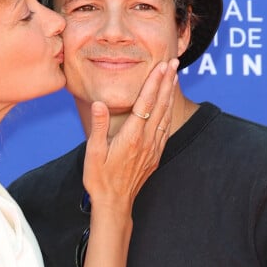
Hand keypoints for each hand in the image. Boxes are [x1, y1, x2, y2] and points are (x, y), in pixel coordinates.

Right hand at [83, 59, 177, 211]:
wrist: (114, 204)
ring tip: (174, 77)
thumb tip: (99, 103)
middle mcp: (146, 141)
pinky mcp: (155, 156)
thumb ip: (98, 126)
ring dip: (170, 95)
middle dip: (167, 82)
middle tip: (173, 62)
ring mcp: (153, 149)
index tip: (161, 66)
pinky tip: (169, 105)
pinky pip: (165, 129)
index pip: (145, 103)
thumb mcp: (93, 153)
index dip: (154, 83)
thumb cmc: (99, 179)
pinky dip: (168, 113)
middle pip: (160, 106)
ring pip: (165, 116)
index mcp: (131, 137)